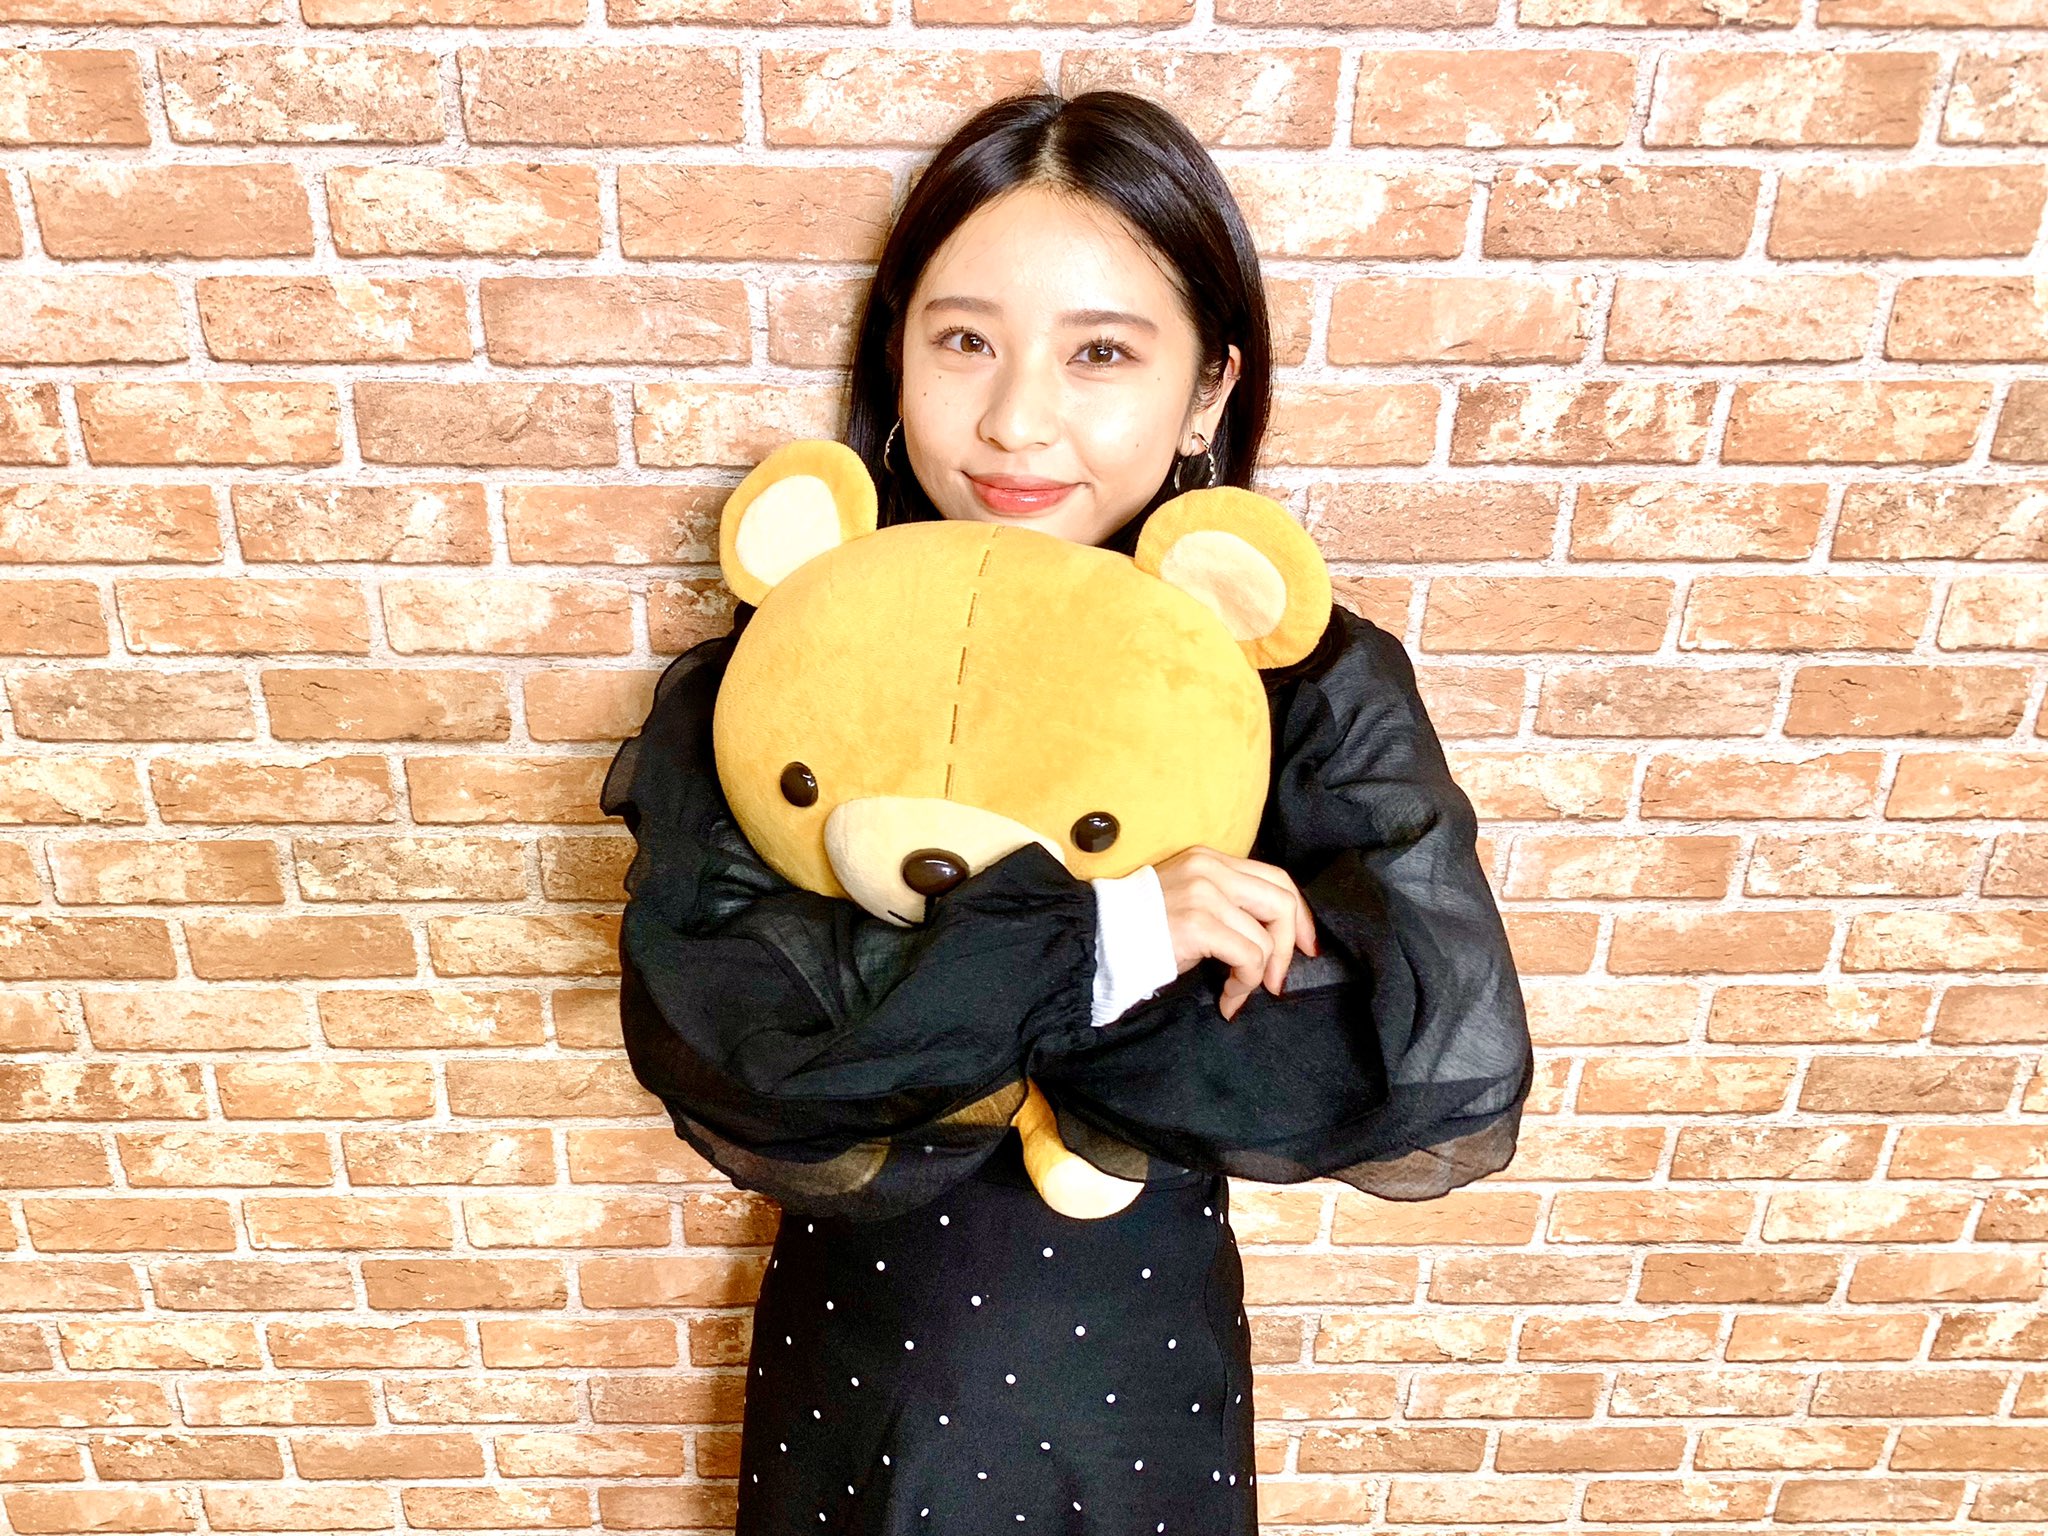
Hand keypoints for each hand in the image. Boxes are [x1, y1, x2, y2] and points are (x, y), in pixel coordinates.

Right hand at [1153, 845, 1318, 1021]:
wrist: (1095, 941)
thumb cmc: (1140, 931)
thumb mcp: (1188, 902)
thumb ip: (1227, 904)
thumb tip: (1273, 937)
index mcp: (1209, 859)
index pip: (1276, 877)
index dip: (1299, 915)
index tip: (1305, 947)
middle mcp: (1210, 868)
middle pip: (1282, 900)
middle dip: (1291, 946)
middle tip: (1278, 980)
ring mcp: (1204, 893)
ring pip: (1267, 936)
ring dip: (1259, 976)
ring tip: (1238, 994)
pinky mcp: (1198, 923)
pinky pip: (1248, 956)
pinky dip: (1245, 985)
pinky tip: (1228, 1001)